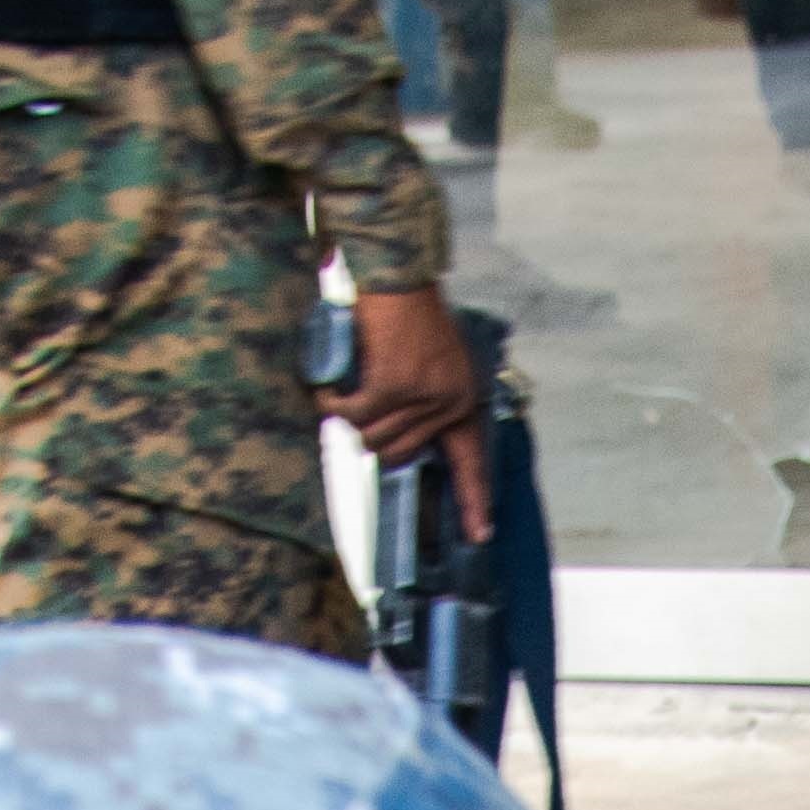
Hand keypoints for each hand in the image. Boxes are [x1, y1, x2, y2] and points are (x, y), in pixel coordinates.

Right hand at [318, 282, 491, 512]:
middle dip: (372, 434)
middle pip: (400, 452)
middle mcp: (448, 402)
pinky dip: (335, 404)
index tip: (479, 535)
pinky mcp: (392, 385)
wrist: (398, 274)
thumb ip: (424, 401)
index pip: (470, 460)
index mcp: (462, 400)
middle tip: (360, 404)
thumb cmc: (408, 314)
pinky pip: (354, 415)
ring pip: (373, 437)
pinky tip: (329, 389)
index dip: (473, 500)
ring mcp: (422, 395)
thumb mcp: (432, 362)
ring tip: (345, 389)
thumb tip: (398, 442)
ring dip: (350, 417)